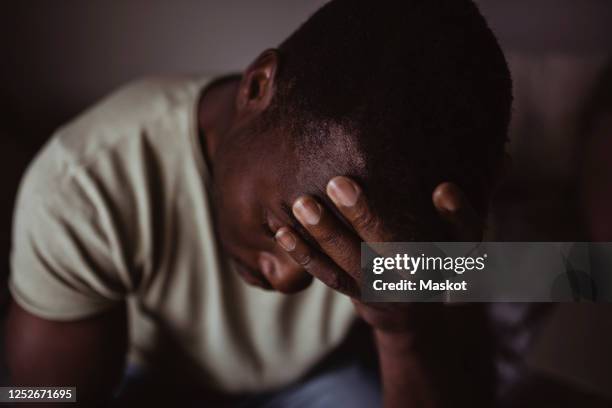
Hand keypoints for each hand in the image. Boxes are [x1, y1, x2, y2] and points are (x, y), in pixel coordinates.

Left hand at [274, 176, 480, 332]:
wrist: (415, 309)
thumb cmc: (437, 250)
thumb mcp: (461, 229)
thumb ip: (478, 190)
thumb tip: (503, 151)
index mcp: (455, 255)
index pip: (466, 237)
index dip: (456, 217)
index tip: (443, 189)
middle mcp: (421, 277)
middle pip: (396, 252)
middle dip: (366, 219)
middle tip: (340, 183)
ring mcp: (387, 290)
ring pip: (354, 265)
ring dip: (326, 235)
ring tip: (301, 204)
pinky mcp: (358, 296)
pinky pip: (329, 278)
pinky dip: (304, 256)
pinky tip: (281, 233)